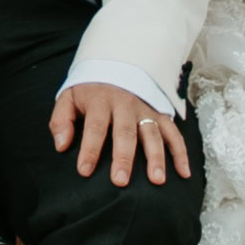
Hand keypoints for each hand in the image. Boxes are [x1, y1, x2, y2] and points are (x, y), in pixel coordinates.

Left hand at [50, 78, 193, 187]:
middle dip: (124, 157)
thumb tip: (61, 146)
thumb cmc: (90, 90)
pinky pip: (174, 134)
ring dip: (156, 157)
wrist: (116, 65)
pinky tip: (183, 173)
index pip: (95, 127)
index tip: (85, 170)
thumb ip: (61, 120)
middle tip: (121, 180)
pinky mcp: (160, 115)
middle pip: (125, 133)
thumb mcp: (69, 97)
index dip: (90, 149)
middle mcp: (125, 106)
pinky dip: (181, 153)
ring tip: (157, 180)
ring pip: (152, 134)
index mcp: (101, 101)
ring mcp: (146, 110)